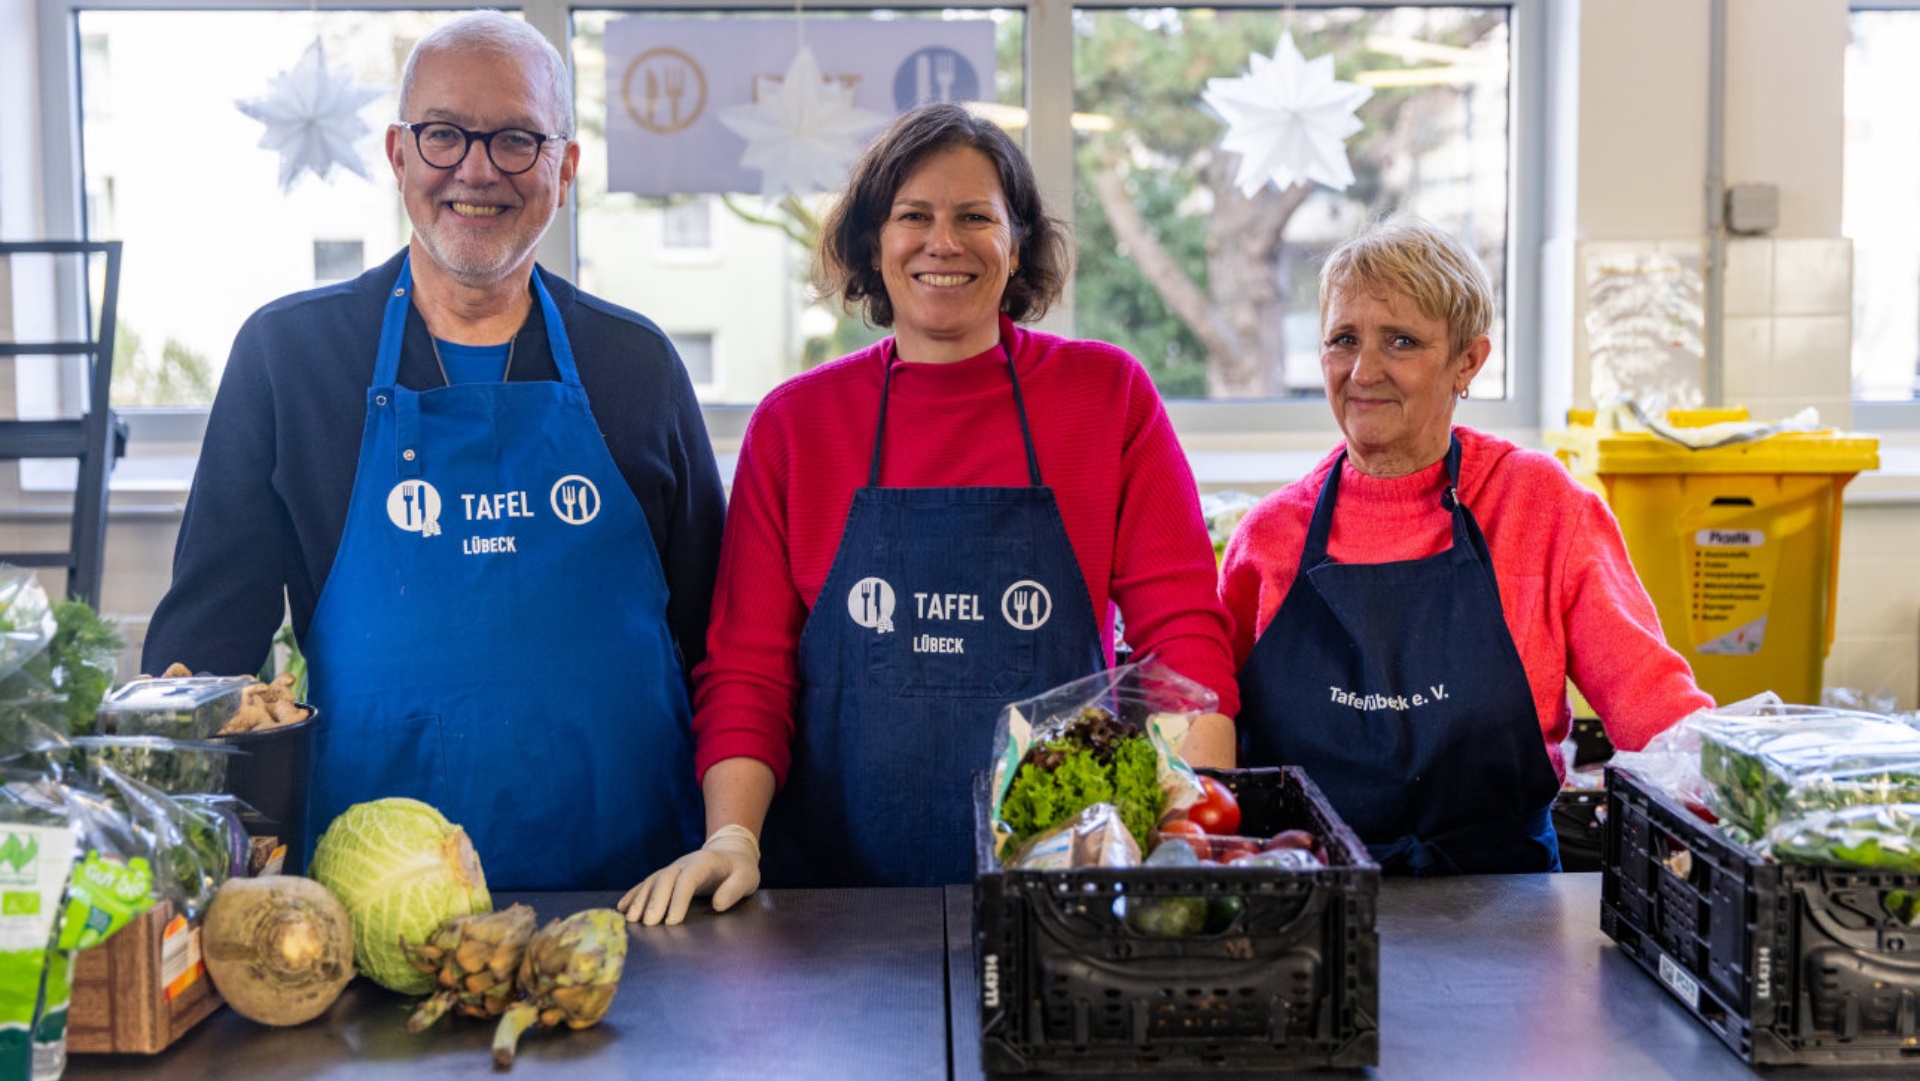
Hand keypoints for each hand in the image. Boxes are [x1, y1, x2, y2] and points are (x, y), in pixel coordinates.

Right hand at [618, 824, 760, 925]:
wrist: (730, 852)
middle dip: (655, 901)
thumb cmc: (740, 869)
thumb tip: (718, 905)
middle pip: (665, 879)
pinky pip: (646, 883)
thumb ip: (735, 889)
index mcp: (704, 862)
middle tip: (648, 924)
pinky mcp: (666, 875)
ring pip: (652, 881)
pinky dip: (633, 895)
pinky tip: (621, 908)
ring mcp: (672, 868)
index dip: (678, 899)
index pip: (687, 880)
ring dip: (640, 900)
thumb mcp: (748, 877)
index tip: (673, 921)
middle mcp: (683, 863)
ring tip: (631, 920)